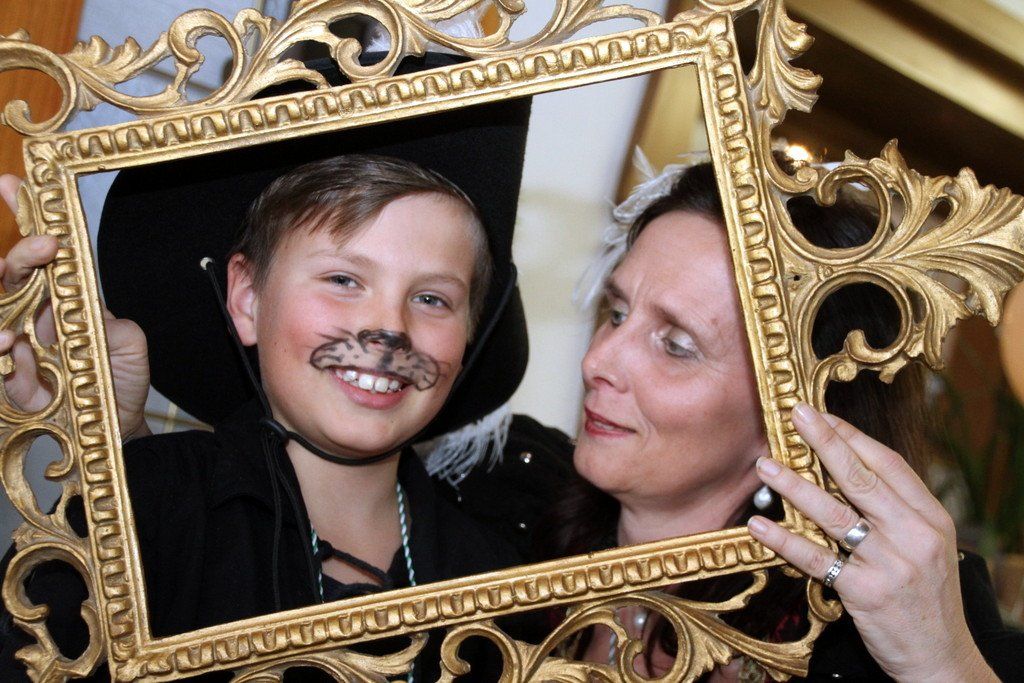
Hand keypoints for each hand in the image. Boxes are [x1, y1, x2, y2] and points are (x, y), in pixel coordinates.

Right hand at [0, 175, 150, 439]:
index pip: (40, 254)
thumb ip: (106, 322)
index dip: (23, 218)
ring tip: (18, 314)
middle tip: (41, 249)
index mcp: (61, 297)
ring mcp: (19, 343)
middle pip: (10, 273)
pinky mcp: (13, 377)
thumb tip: (83, 304)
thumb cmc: (119, 377)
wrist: (118, 423)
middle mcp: (35, 314)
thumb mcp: (127, 343)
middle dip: (19, 255)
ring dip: (0, 308)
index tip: (12, 186)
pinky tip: (9, 347)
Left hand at [746, 402, 996, 682]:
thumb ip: (894, 511)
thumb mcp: (926, 546)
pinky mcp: (866, 592)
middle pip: (860, 479)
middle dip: (824, 443)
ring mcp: (890, 563)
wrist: (941, 658)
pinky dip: (784, 540)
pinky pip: (816, 559)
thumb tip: (844, 469)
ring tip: (765, 465)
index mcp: (931, 518)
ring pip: (833, 514)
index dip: (852, 437)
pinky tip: (759, 526)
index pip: (889, 464)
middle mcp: (913, 535)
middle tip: (794, 416)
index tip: (820, 416)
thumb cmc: (926, 597)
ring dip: (794, 486)